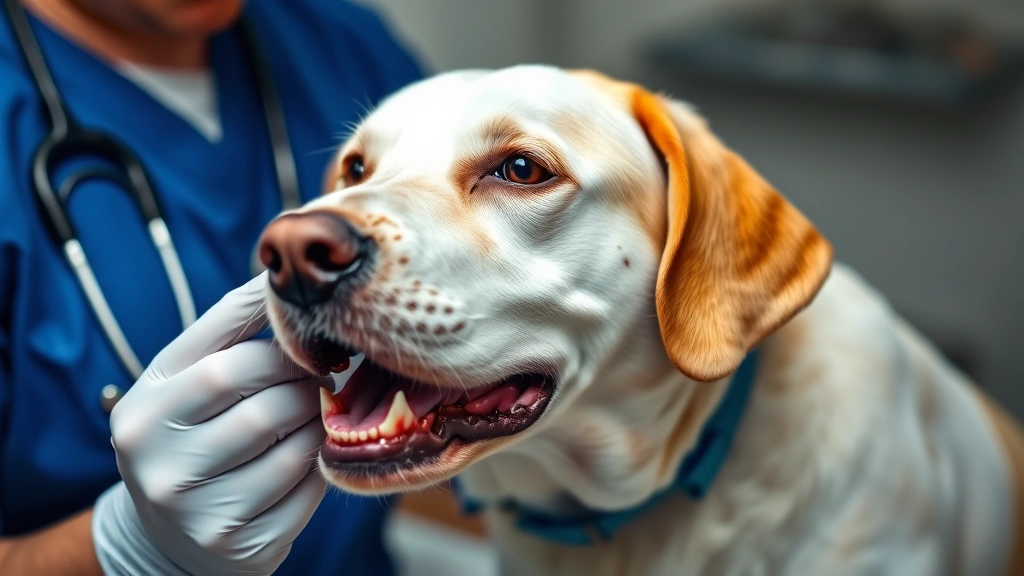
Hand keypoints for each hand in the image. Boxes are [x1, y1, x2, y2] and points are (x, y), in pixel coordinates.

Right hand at [96, 273, 330, 575]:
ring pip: (294, 452)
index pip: (228, 366)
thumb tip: (275, 273)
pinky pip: (306, 494)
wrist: (170, 536)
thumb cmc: (190, 433)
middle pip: (267, 410)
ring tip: (322, 410)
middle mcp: (159, 464)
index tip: (313, 338)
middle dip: (309, 387)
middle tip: (331, 374)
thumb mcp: (187, 378)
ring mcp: (196, 512)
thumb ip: (227, 329)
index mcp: (145, 410)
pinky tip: (313, 455)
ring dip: (321, 426)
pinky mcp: (237, 546)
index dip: (284, 349)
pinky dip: (321, 469)